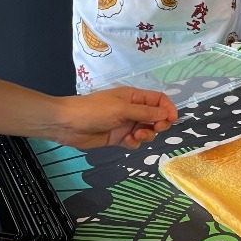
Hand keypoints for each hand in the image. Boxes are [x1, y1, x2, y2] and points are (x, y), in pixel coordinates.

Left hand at [51, 88, 177, 149]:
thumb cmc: (94, 110)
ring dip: (146, 135)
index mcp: (134, 97)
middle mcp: (133, 110)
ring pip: (147, 131)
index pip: (159, 100)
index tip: (171, 120)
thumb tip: (166, 114)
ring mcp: (126, 124)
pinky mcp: (119, 138)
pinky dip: (134, 143)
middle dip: (158, 125)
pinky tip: (126, 141)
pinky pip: (135, 142)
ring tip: (135, 136)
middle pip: (156, 117)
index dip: (168, 109)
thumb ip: (145, 113)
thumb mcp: (122, 109)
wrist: (68, 124)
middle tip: (154, 129)